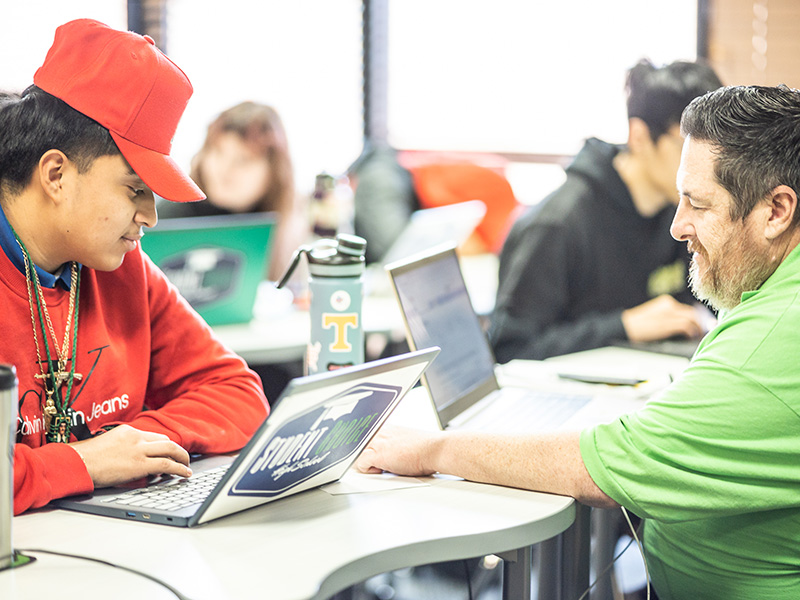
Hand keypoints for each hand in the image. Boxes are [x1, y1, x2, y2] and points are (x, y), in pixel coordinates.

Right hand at [70, 424, 191, 487]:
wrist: (75, 463)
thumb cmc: (84, 459)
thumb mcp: (106, 446)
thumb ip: (122, 449)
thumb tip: (131, 460)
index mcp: (128, 432)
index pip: (153, 436)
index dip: (164, 446)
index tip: (170, 453)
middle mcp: (136, 437)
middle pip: (166, 441)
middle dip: (178, 451)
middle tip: (184, 459)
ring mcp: (139, 450)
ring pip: (171, 450)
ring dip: (183, 458)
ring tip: (187, 467)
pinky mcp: (139, 464)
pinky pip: (167, 465)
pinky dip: (180, 469)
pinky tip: (185, 474)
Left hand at [355, 425, 442, 476]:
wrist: (435, 449)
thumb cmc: (426, 448)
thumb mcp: (404, 440)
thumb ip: (392, 444)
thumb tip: (387, 453)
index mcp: (385, 428)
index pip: (364, 436)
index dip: (365, 447)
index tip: (367, 454)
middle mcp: (379, 432)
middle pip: (357, 444)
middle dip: (364, 455)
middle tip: (376, 464)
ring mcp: (377, 442)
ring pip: (356, 454)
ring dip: (367, 462)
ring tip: (382, 467)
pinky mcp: (377, 454)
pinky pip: (360, 464)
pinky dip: (369, 471)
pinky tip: (383, 470)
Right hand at [621, 294, 703, 342]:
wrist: (626, 327)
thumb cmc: (639, 325)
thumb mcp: (655, 316)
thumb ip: (668, 317)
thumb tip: (684, 326)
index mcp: (666, 302)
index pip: (686, 309)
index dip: (697, 317)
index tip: (703, 323)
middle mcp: (669, 305)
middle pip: (692, 312)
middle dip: (701, 322)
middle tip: (706, 329)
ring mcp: (669, 313)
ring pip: (692, 318)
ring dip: (698, 327)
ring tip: (699, 334)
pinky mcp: (668, 323)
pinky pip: (687, 326)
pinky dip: (691, 331)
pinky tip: (690, 336)